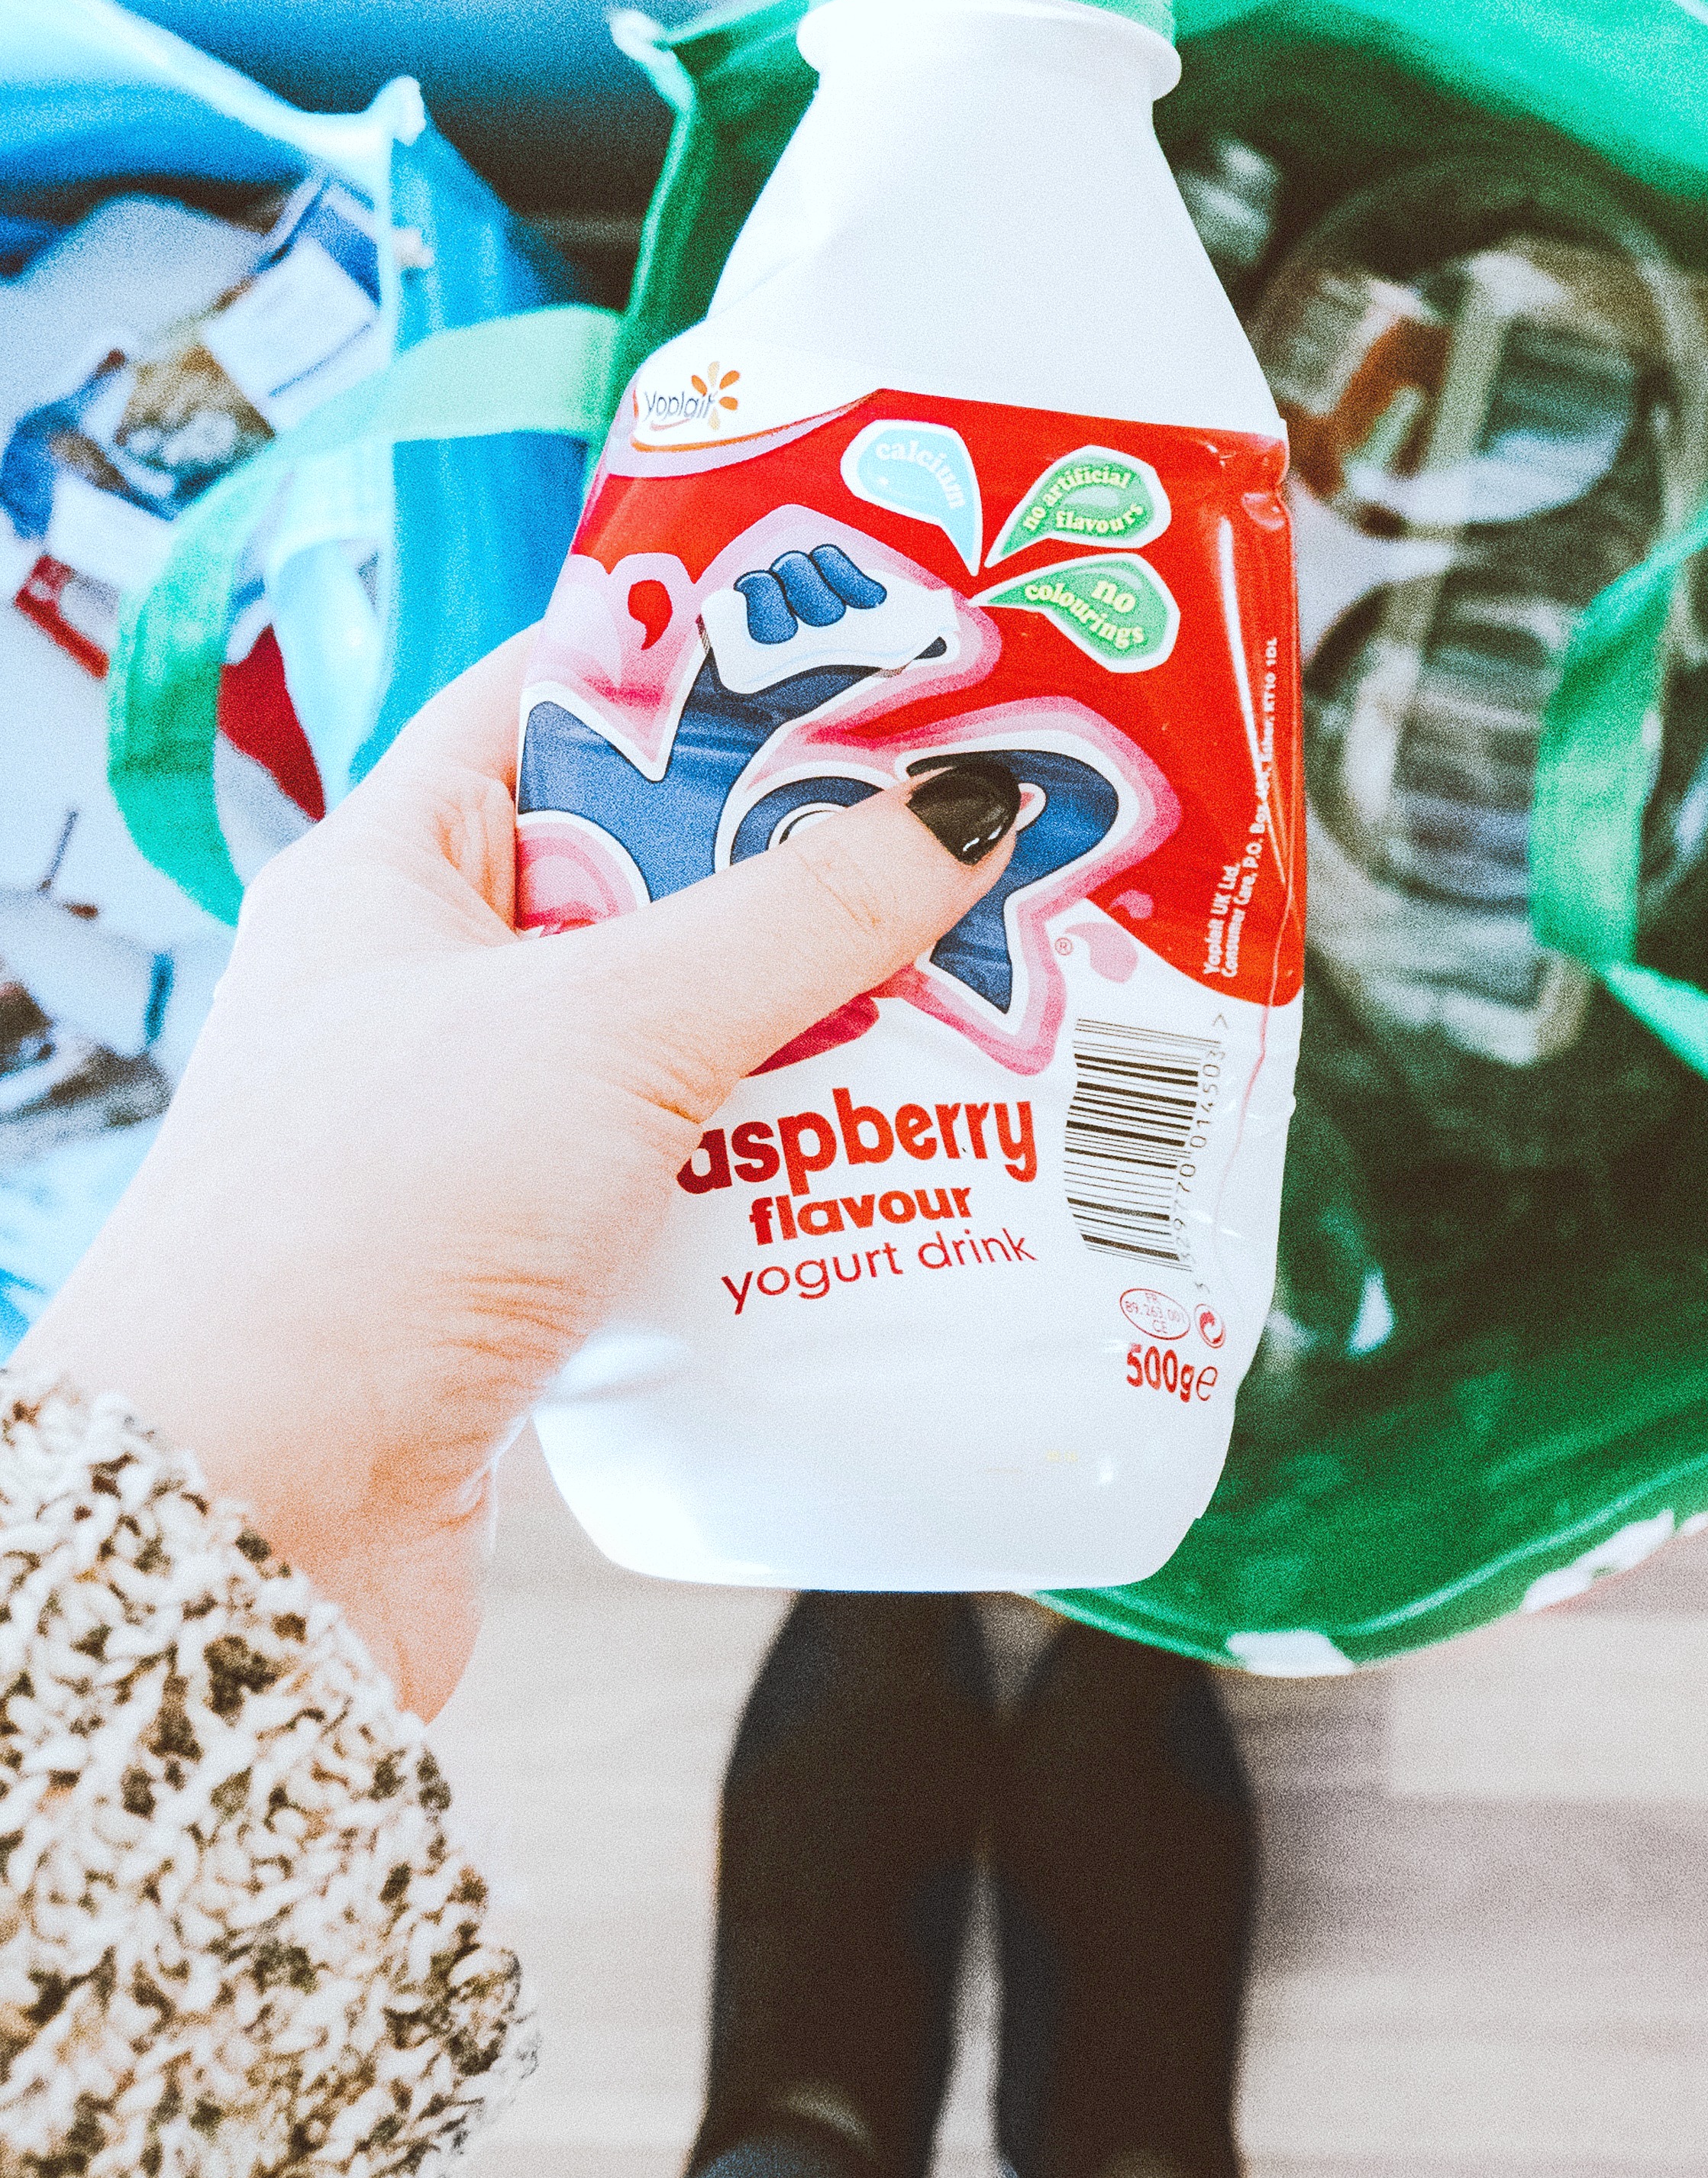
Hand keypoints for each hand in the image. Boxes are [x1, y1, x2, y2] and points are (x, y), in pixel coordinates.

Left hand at [15, 633, 1018, 1712]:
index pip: (555, 698)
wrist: (255, 1528)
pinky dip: (788, 1169)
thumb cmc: (360, 1234)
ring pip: (685, 1039)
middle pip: (649, 873)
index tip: (872, 649)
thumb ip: (795, 915)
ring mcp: (474, 1136)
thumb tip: (955, 812)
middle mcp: (423, 991)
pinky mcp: (529, 1272)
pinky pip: (691, 1179)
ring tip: (983, 995)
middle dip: (807, 866)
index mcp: (390, 872)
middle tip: (974, 837)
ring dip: (817, 1031)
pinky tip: (899, 1163)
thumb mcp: (607, 1026)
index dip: (708, 662)